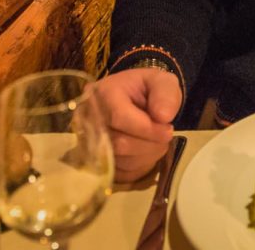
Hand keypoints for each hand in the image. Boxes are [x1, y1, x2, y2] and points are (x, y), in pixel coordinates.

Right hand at [94, 67, 182, 182]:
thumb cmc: (146, 90)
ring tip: (155, 141)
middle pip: (118, 143)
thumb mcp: (162, 81)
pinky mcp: (93, 160)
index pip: (120, 118)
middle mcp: (87, 117)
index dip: (147, 128)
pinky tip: (143, 150)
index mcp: (103, 92)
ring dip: (146, 155)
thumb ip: (165, 93)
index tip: (168, 130)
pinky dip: (138, 166)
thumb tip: (163, 116)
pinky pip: (118, 173)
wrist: (132, 101)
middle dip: (149, 144)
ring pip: (119, 161)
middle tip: (164, 136)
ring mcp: (86, 140)